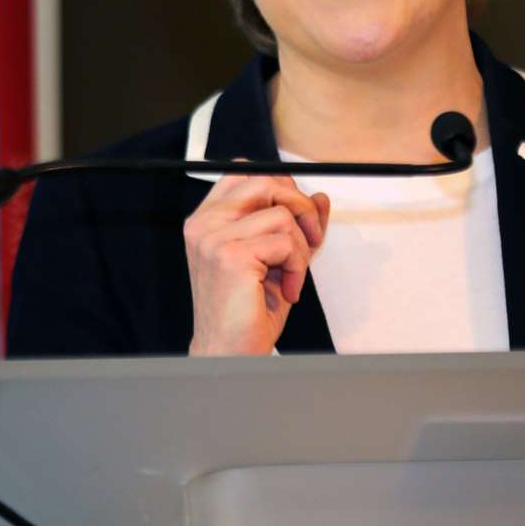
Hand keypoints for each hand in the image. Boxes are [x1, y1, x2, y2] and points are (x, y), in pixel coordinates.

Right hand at [183, 168, 330, 355]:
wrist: (229, 352)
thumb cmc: (246, 311)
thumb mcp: (276, 260)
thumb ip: (294, 226)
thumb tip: (320, 198)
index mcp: (206, 221)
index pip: (245, 173)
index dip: (281, 188)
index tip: (297, 218)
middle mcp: (204, 224)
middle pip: (265, 181)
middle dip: (300, 209)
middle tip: (310, 241)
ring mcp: (214, 238)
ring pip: (282, 215)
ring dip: (300, 248)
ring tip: (292, 277)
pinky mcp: (230, 256)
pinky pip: (285, 243)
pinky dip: (298, 268)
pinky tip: (288, 290)